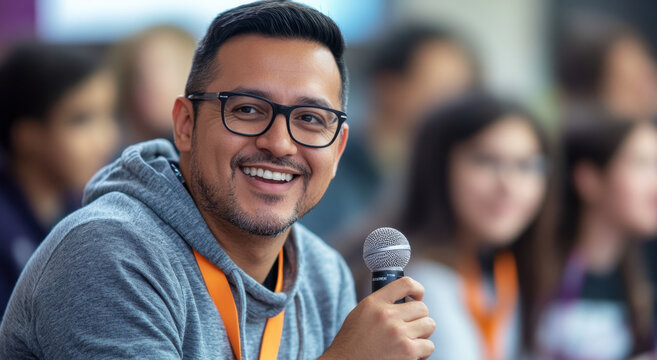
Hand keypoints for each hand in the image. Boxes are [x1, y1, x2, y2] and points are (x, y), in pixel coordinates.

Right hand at [320, 277, 434, 359]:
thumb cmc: (352, 343)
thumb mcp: (360, 314)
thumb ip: (380, 304)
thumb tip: (405, 300)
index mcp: (374, 303)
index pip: (406, 283)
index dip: (417, 290)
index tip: (418, 297)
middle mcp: (386, 315)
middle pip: (422, 308)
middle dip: (419, 318)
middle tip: (410, 327)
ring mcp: (398, 333)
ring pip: (429, 325)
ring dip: (422, 334)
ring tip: (410, 340)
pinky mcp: (407, 351)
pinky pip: (429, 346)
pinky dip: (423, 351)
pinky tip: (411, 354)